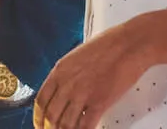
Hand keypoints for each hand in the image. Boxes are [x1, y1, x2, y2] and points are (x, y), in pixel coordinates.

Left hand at [33, 20, 151, 128]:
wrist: (127, 45)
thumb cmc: (106, 47)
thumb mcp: (76, 58)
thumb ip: (67, 76)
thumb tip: (63, 91)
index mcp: (59, 71)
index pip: (41, 101)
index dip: (38, 117)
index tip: (40, 124)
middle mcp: (67, 84)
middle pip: (51, 115)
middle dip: (50, 128)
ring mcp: (82, 94)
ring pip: (66, 124)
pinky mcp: (99, 102)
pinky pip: (86, 125)